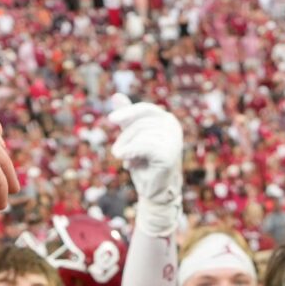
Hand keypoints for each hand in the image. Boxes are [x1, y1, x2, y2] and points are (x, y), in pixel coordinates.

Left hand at [109, 100, 184, 237]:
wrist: (154, 190)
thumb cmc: (144, 162)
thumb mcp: (133, 136)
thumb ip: (127, 117)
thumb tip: (115, 95)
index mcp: (168, 120)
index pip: (145, 109)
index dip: (127, 112)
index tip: (111, 120)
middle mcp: (174, 128)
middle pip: (140, 123)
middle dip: (124, 137)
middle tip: (117, 153)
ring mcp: (174, 141)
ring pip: (140, 135)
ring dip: (128, 149)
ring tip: (130, 162)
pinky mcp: (168, 154)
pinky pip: (143, 146)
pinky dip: (131, 153)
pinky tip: (128, 163)